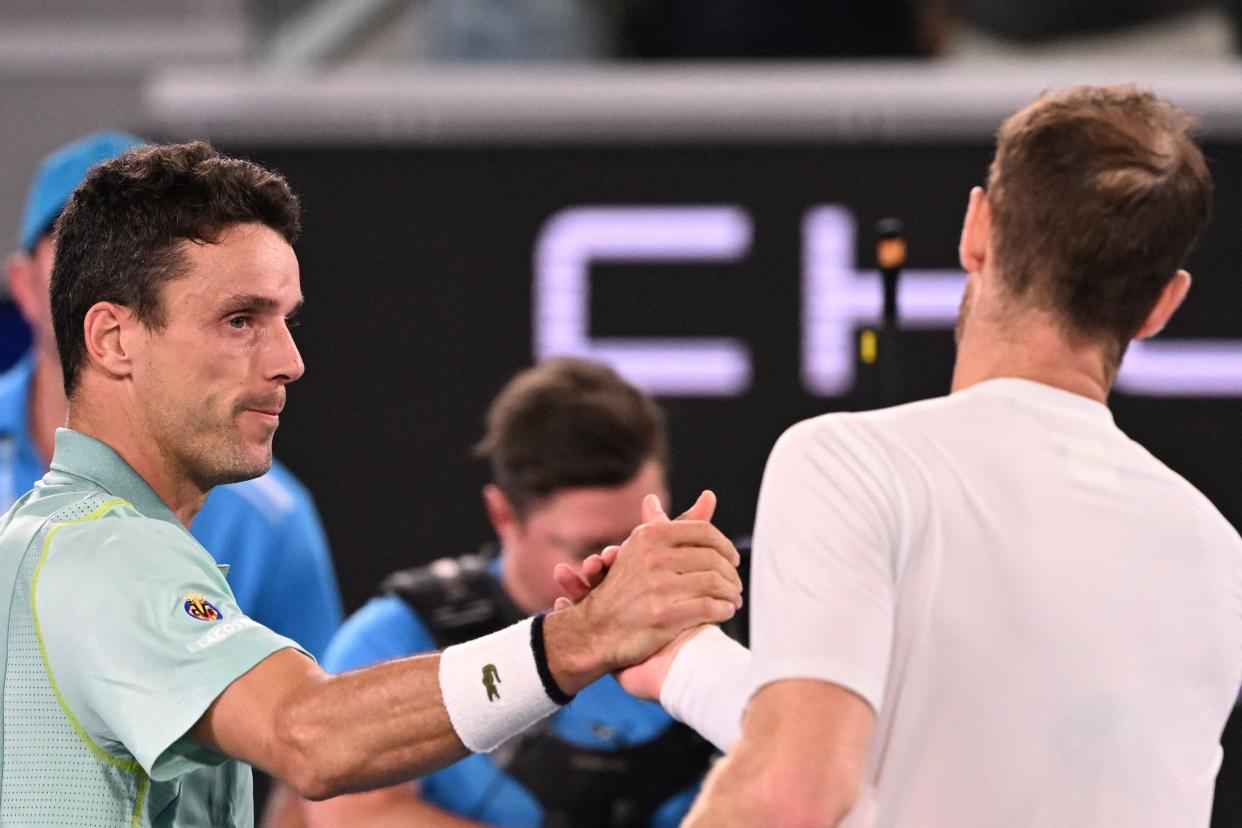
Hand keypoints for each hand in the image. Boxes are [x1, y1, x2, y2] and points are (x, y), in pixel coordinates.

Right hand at [543, 491, 740, 694]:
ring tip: (733, 600)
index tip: (732, 559)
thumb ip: (678, 523)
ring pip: (714, 583)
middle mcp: (653, 557)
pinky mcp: (663, 615)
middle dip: (731, 574)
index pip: (703, 532)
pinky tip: (724, 612)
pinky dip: (722, 610)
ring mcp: (657, 586)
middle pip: (713, 559)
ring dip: (731, 593)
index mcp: (649, 536)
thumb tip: (709, 496)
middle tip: (736, 584)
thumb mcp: (643, 547)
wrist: (595, 629)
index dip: (725, 546)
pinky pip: (708, 608)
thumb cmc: (625, 587)